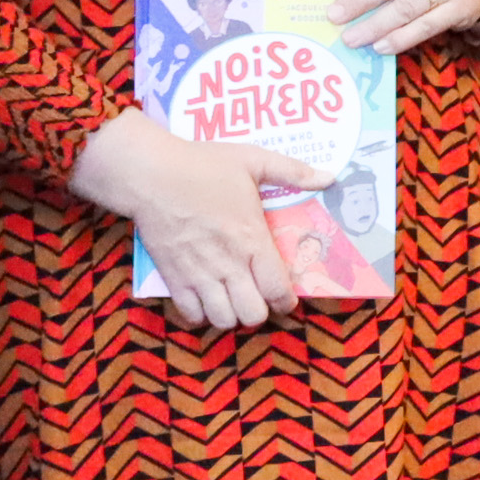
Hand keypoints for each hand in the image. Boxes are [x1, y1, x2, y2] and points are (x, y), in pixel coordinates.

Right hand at [73, 112, 332, 331]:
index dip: (286, 301)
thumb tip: (328, 177)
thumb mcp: (252, 160)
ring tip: (233, 301)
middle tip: (258, 298)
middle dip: (260, 311)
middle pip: (252, 314)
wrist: (150, 175)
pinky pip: (191, 314)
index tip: (286, 299)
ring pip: (223, 320)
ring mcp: (199, 274)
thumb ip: (291, 171)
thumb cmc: (202, 165)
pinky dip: (201, 315)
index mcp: (251, 238)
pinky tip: (206, 301)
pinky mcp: (173, 277)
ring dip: (231, 315)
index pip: (277, 288)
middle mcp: (228, 263)